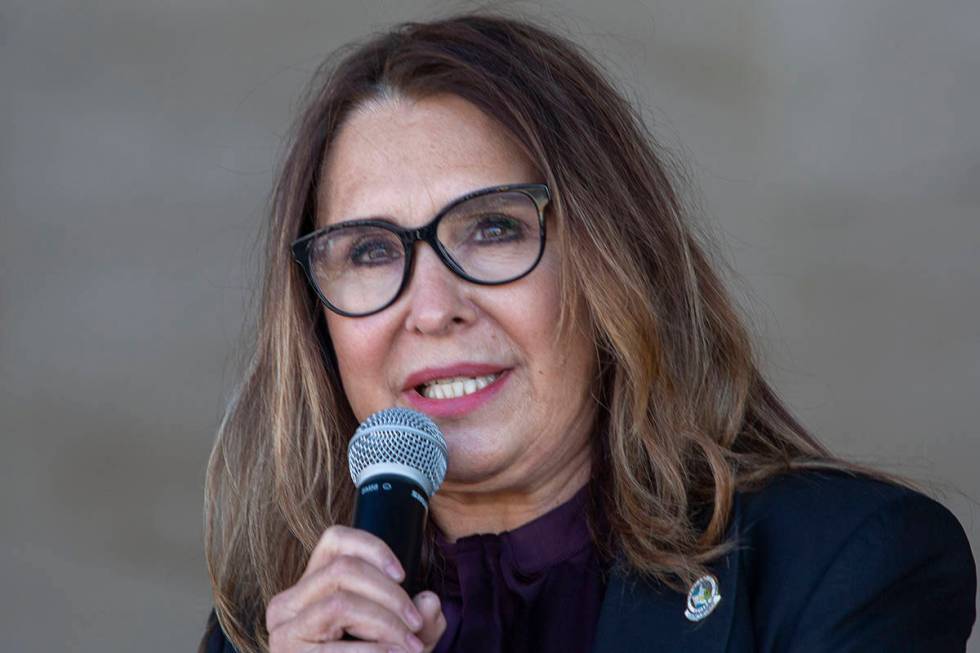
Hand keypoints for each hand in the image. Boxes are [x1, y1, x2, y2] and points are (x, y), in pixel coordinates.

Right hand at [266, 525, 445, 651]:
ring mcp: (284, 630)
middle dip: (390, 594)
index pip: (334, 540)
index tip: (402, 575)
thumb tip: (430, 601)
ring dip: (384, 622)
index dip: (373, 548)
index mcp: (310, 585)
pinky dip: (373, 651)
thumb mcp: (400, 636)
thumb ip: (422, 618)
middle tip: (416, 622)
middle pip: (342, 569)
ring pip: (340, 603)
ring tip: (410, 644)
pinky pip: (335, 646)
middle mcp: (288, 602)